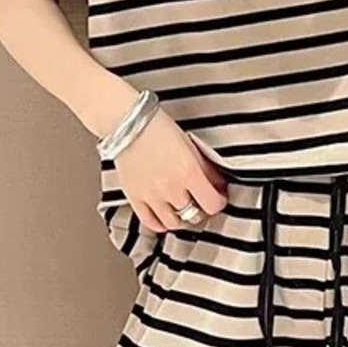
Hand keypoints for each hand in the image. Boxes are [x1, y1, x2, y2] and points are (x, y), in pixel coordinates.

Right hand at [113, 108, 228, 233]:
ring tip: (185, 209)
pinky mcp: (134, 198)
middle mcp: (171, 188)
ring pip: (174, 223)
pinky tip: (166, 217)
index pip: (212, 204)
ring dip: (183, 219)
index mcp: (188, 172)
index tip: (218, 198)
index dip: (219, 202)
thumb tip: (218, 185)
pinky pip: (151, 223)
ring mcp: (151, 196)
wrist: (128, 123)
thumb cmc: (158, 128)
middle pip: (194, 216)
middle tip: (202, 202)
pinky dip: (161, 224)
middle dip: (202, 210)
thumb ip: (206, 168)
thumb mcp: (190, 145)